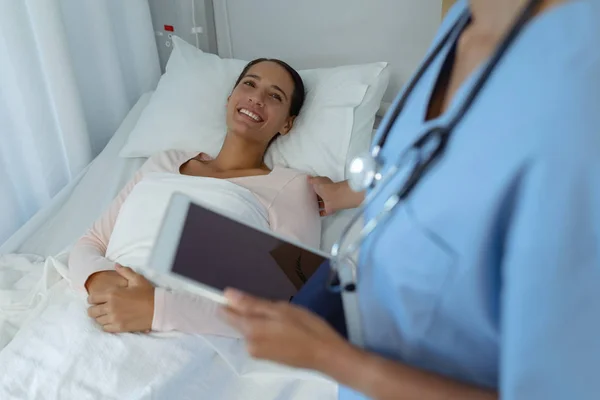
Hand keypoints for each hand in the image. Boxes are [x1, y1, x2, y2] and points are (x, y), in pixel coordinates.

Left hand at [87, 265, 154, 332]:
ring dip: (100, 317)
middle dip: (94, 309)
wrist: (158, 309)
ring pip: (97, 320)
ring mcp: (114, 318)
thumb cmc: (148, 293)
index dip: (92, 299)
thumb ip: (125, 271)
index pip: (92, 299)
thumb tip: (116, 265)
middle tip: (100, 308)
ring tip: (107, 315)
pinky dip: (106, 325)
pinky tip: (112, 321)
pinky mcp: (119, 327)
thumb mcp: (137, 279)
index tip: (97, 300)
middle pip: (91, 311)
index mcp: (112, 293)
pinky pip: (105, 328)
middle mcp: (110, 306)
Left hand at [222, 288, 350, 370]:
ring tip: (283, 317)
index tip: (240, 294)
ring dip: (260, 321)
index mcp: (250, 330)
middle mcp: (248, 344)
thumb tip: (227, 294)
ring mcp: (257, 353)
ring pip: (250, 329)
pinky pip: (259, 338)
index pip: (226, 314)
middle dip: (250, 311)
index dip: (229, 302)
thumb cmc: (306, 327)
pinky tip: (284, 328)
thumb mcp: (280, 309)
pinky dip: (267, 330)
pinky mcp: (267, 357)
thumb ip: (251, 303)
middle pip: (239, 322)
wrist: (326, 354)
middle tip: (274, 306)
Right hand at [308, 176, 344, 215]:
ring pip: (321, 204)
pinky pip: (323, 212)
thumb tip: (308, 177)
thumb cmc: (326, 187)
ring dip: (316, 206)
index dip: (312, 189)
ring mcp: (327, 202)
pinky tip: (314, 214)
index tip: (307, 190)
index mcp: (324, 187)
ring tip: (308, 207)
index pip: (317, 188)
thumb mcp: (317, 180)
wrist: (334, 197)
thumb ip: (312, 179)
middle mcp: (326, 194)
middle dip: (313, 198)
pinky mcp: (328, 209)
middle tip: (306, 200)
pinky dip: (319, 213)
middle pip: (318, 197)